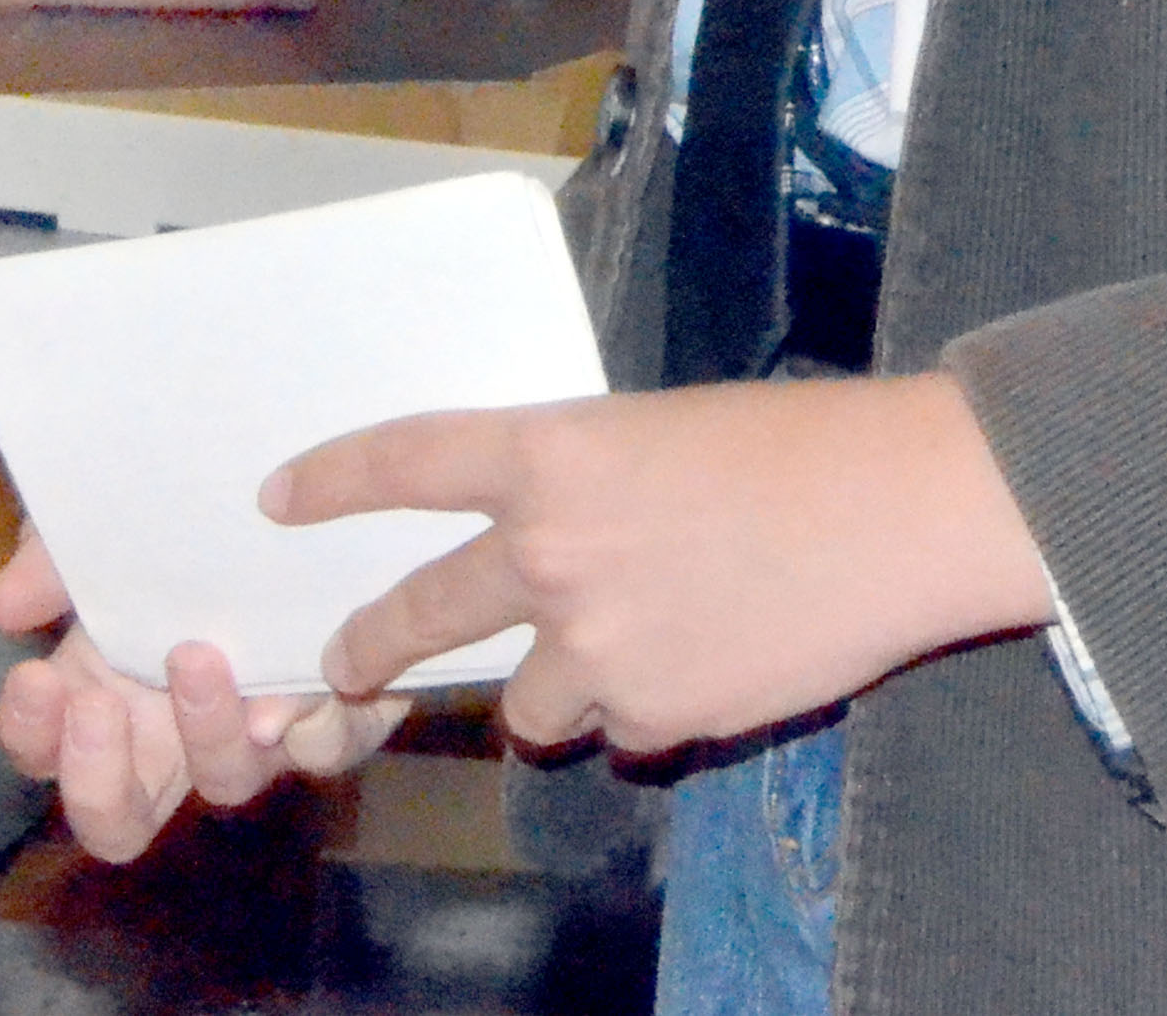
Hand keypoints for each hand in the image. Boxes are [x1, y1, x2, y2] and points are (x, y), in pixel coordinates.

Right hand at [0, 530, 405, 860]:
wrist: (316, 500)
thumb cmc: (192, 527)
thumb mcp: (112, 525)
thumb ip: (55, 559)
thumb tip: (0, 606)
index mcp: (104, 688)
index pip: (44, 750)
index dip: (31, 736)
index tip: (32, 678)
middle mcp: (171, 734)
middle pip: (117, 822)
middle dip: (96, 782)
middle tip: (97, 708)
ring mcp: (249, 738)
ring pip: (224, 781)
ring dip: (205, 730)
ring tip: (197, 657)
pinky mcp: (328, 722)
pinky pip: (319, 748)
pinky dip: (308, 717)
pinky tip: (303, 676)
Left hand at [282, 374, 1048, 752]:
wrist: (888, 515)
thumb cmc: (786, 450)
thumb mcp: (653, 435)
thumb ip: (575, 491)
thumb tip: (541, 544)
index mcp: (548, 455)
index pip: (408, 462)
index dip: (334, 479)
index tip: (279, 499)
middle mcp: (548, 551)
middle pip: (424, 610)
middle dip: (372, 645)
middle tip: (346, 665)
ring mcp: (593, 645)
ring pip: (529, 703)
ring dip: (561, 687)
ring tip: (642, 641)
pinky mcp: (650, 713)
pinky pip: (618, 730)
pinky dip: (646, 709)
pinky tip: (711, 657)